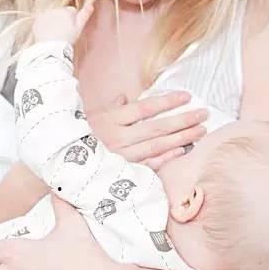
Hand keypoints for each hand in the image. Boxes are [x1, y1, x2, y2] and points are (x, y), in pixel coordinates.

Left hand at [33, 4, 93, 43]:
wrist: (52, 49)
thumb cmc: (67, 40)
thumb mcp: (79, 28)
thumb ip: (84, 15)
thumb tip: (91, 5)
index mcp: (67, 11)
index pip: (71, 11)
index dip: (72, 20)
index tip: (71, 29)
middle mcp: (55, 10)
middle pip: (60, 13)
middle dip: (61, 20)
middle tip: (62, 33)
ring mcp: (45, 15)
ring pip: (50, 17)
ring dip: (52, 23)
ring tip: (54, 36)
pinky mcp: (37, 22)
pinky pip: (41, 23)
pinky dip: (43, 28)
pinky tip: (47, 36)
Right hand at [88, 91, 207, 171]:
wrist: (65, 164)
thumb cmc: (81, 137)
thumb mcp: (93, 117)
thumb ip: (111, 107)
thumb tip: (124, 97)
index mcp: (111, 120)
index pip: (145, 108)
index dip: (167, 102)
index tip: (187, 96)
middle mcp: (118, 138)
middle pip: (157, 127)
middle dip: (183, 120)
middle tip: (203, 114)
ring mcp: (122, 157)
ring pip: (157, 146)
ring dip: (181, 138)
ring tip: (200, 131)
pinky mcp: (124, 172)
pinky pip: (149, 165)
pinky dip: (167, 158)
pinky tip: (182, 151)